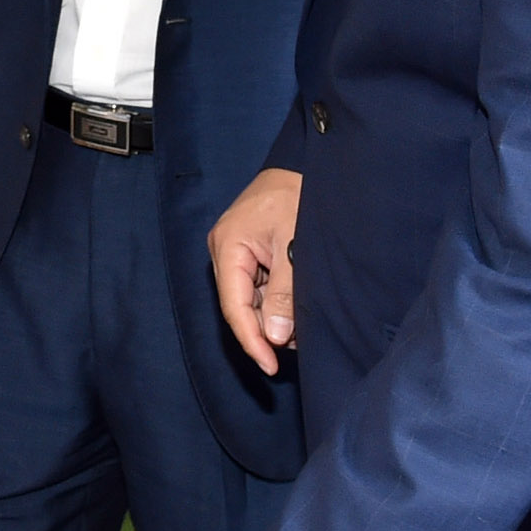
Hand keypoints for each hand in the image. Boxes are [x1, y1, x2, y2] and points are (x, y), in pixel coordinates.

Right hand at [209, 167, 303, 374]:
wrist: (305, 164)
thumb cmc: (299, 195)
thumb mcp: (295, 245)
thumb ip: (284, 291)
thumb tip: (275, 336)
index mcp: (227, 246)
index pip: (234, 307)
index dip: (252, 340)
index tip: (270, 366)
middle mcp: (225, 251)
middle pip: (240, 307)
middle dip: (266, 331)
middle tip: (297, 347)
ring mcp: (236, 251)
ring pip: (250, 300)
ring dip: (274, 317)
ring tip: (302, 329)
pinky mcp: (250, 252)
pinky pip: (258, 287)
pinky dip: (276, 302)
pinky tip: (296, 311)